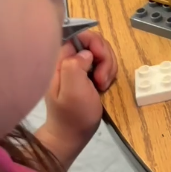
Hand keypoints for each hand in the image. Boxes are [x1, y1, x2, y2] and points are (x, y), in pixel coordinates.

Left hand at [38, 32, 117, 168]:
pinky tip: (104, 86)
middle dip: (105, 58)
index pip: (79, 35)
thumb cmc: (73, 115)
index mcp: (61, 61)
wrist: (73, 136)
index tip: (100, 58)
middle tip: (102, 78)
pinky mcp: (89, 75)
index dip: (94, 42)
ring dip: (108, 67)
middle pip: (94, 43)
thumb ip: (75, 66)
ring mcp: (80, 68)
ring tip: (103, 84)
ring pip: (102, 53)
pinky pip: (105, 63)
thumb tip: (86, 54)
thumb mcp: (72, 91)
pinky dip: (109, 72)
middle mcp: (69, 61)